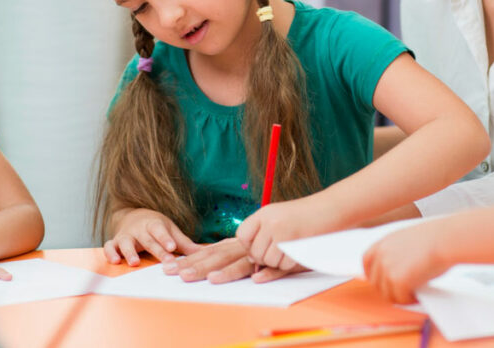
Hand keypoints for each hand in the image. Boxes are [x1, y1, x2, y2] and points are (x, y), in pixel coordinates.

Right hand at [103, 208, 200, 265]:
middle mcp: (140, 229)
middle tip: (164, 262)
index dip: (166, 239)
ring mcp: (126, 235)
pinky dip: (110, 252)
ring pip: (126, 242)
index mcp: (155, 224)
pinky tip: (114, 261)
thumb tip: (205, 253)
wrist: (134, 217)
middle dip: (156, 251)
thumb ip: (185, 244)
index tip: (172, 248)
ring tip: (134, 262)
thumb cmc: (156, 227)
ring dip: (130, 252)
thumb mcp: (171, 231)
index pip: (161, 231)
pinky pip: (110, 246)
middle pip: (148, 240)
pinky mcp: (115, 242)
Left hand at [160, 237, 292, 283]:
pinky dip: (269, 272)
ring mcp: (271, 247)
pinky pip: (279, 266)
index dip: (192, 258)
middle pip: (223, 255)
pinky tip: (257, 279)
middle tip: (180, 275)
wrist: (321, 212)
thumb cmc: (287, 226)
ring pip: (248, 261)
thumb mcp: (259, 234)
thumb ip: (239, 246)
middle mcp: (254, 240)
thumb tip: (213, 259)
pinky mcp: (290, 254)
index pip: (213, 249)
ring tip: (212, 280)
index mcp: (244, 236)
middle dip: (201, 266)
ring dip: (231, 271)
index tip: (173, 268)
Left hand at [236, 196, 341, 270]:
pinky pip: (284, 265)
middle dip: (265, 257)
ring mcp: (282, 234)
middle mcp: (270, 222)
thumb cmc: (305, 215)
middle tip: (280, 249)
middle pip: (255, 253)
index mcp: (264, 213)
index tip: (262, 243)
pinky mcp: (295, 245)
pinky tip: (298, 250)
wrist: (331, 209)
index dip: (249, 244)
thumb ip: (262, 233)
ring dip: (279, 261)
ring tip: (291, 247)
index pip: (242, 235)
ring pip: (269, 262)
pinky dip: (290, 263)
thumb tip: (251, 260)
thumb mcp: (279, 216)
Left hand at [362, 220, 450, 303]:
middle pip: (375, 282)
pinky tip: (418, 295)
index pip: (367, 262)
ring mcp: (387, 269)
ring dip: (400, 296)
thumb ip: (397, 253)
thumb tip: (397, 271)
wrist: (445, 239)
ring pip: (387, 294)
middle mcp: (381, 255)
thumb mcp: (408, 240)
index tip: (382, 282)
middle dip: (389, 289)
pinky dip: (409, 300)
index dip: (373, 275)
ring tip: (414, 293)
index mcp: (383, 242)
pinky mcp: (397, 281)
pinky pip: (400, 299)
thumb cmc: (435, 238)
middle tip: (403, 292)